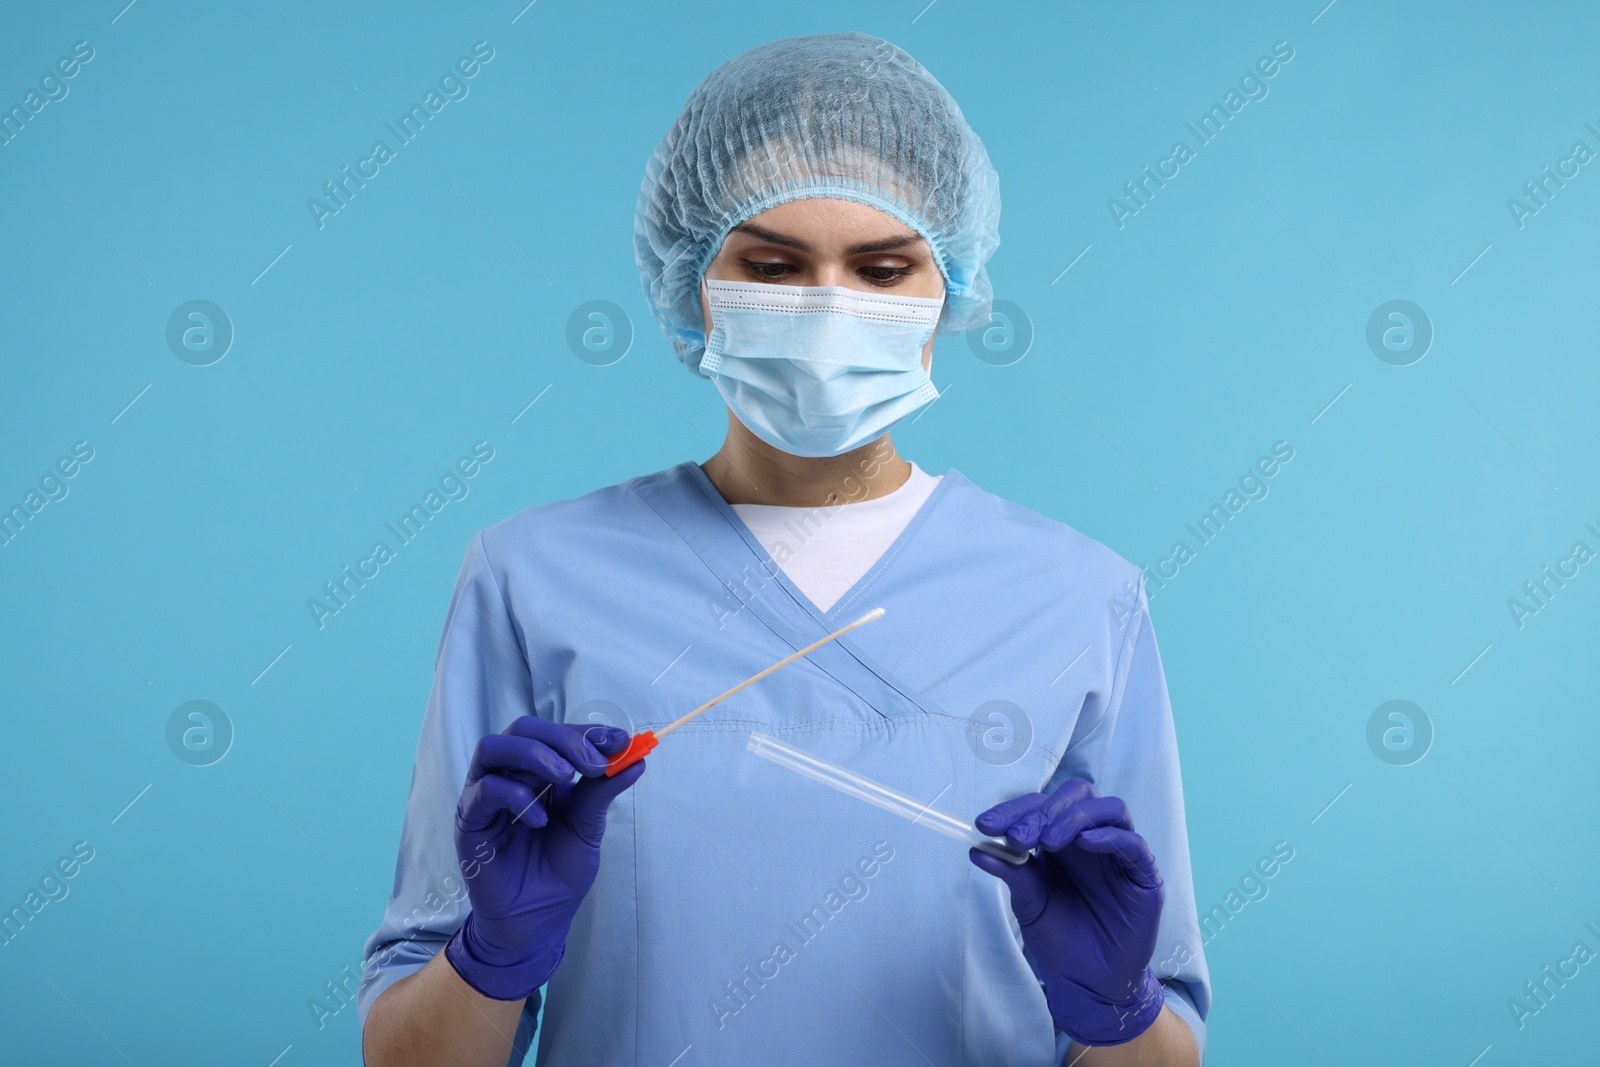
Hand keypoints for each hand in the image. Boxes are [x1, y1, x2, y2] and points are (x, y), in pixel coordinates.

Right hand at [444, 717, 642, 999]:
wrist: (537, 921)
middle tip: (595, 763)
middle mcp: (509, 776)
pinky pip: (484, 791)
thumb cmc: (559, 872)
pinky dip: (515, 796)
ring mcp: (485, 796)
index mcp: (538, 772)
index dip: (587, 732)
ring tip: (566, 776)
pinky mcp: (468, 822)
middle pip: (523, 729)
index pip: (556, 733)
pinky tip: (541, 820)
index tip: (620, 741)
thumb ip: (602, 791)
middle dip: (563, 738)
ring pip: (494, 747)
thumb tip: (637, 758)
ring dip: (535, 754)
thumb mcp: (588, 827)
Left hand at [969, 779, 1166, 1045]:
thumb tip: (976, 849)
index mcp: (1061, 840)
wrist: (1088, 981)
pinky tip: (1084, 843)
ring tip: (1047, 840)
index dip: (1013, 810)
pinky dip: (1109, 837)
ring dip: (1074, 817)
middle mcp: (1091, 839)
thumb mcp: (1029, 904)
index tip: (984, 825)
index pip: (1041, 806)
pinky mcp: (1143, 875)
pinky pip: (1133, 844)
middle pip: (1077, 796)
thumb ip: (1012, 873)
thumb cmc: (1059, 938)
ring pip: (1110, 809)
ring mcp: (1120, 854)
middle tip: (1018, 836)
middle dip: (1044, 809)